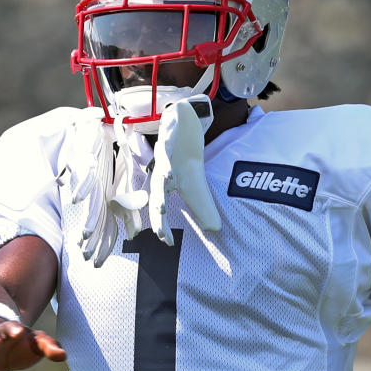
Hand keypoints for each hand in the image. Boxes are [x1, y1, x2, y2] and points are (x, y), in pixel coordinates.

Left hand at [149, 96, 220, 243]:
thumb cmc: (185, 161)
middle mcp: (159, 173)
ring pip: (159, 174)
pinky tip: (170, 172)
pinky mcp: (169, 140)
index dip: (162, 226)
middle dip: (156, 213)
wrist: (183, 128)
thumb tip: (213, 229)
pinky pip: (166, 150)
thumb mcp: (197, 188)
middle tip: (159, 232)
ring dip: (160, 193)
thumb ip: (203, 209)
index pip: (159, 210)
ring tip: (162, 208)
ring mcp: (163, 156)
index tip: (168, 242)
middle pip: (156, 194)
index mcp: (163, 187)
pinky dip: (167, 162)